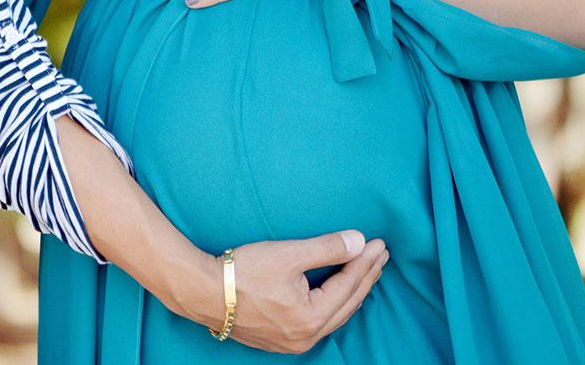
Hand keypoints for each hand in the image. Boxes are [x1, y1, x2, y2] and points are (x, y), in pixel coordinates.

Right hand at [176, 231, 388, 353]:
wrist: (203, 292)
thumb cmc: (242, 272)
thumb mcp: (288, 254)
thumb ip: (327, 248)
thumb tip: (359, 242)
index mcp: (310, 317)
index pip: (348, 284)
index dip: (365, 262)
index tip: (379, 243)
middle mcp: (305, 337)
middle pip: (347, 303)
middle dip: (366, 277)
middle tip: (381, 256)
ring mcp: (292, 342)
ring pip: (335, 316)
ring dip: (352, 291)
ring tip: (367, 272)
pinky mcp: (280, 339)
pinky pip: (319, 322)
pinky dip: (334, 304)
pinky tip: (338, 295)